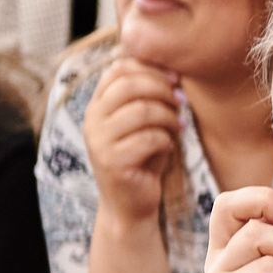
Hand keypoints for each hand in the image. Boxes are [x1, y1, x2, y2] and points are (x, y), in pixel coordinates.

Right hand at [81, 55, 182, 224]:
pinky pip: (149, 138)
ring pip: (142, 111)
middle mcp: (92, 120)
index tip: (174, 79)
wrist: (131, 204)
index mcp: (97, 105)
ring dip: (169, 116)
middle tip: (180, 102)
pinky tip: (169, 145)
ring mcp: (99, 142)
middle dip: (163, 90)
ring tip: (178, 126)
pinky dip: (167, 139)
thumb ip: (148, 97)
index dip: (150, 68)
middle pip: (130, 85)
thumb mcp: (144, 123)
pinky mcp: (112, 163)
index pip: (118, 69)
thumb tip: (173, 71)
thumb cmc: (143, 158)